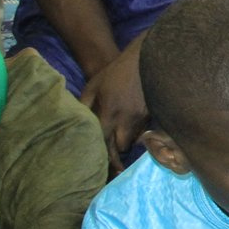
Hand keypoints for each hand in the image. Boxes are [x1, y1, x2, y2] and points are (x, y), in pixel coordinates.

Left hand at [82, 37, 149, 167]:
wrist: (145, 58)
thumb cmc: (115, 72)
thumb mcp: (93, 86)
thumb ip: (84, 106)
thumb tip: (75, 124)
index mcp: (109, 114)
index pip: (103, 144)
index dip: (102, 158)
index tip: (101, 170)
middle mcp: (127, 119)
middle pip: (120, 147)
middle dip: (115, 148)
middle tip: (110, 149)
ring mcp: (142, 117)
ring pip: (134, 140)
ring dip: (127, 139)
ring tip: (121, 134)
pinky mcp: (153, 114)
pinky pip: (144, 130)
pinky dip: (137, 130)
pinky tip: (132, 123)